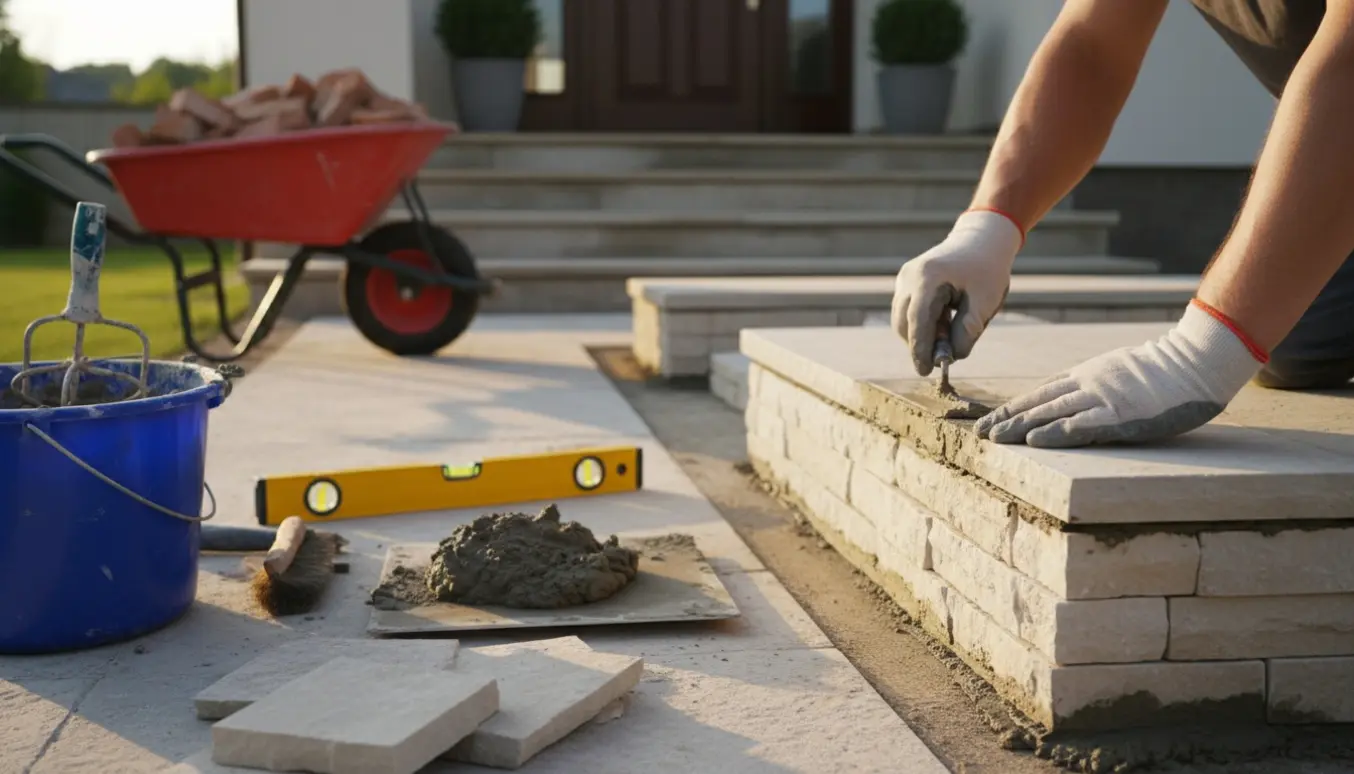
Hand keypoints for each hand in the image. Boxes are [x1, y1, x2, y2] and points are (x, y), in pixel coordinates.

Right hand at [891, 210, 1024, 375]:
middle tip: (946, 354)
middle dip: (921, 344)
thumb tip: (950, 357)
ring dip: (922, 334)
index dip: (919, 349)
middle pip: (904, 323)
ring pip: (902, 319)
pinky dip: (922, 323)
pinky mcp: (905, 281)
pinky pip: (906, 311)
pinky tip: (944, 318)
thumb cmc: (987, 270)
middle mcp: (909, 277)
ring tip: (950, 328)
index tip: (925, 371)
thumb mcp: (985, 303)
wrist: (981, 239)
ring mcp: (904, 278)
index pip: (917, 321)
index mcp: (928, 278)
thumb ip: (967, 332)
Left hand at [974, 300, 1265, 447]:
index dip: (1012, 407)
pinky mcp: (1122, 416)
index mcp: (1087, 375)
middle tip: (979, 434)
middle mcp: (1088, 385)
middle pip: (1039, 403)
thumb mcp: (1119, 370)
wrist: (1196, 360)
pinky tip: (1036, 440)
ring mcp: (1104, 400)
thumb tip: (1071, 397)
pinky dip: (1057, 432)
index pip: (1040, 393)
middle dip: (1006, 419)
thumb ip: (1095, 383)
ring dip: (1021, 427)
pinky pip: (1084, 425)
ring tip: (995, 439)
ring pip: (1053, 413)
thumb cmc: (1164, 370)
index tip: (989, 420)